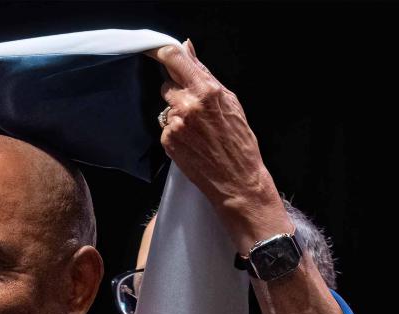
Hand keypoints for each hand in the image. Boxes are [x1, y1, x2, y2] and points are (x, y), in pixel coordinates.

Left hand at [153, 41, 288, 245]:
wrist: (237, 180)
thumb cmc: (239, 142)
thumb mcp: (230, 101)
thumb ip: (205, 74)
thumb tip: (187, 48)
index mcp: (206, 90)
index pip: (174, 59)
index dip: (164, 54)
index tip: (160, 53)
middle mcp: (187, 105)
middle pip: (167, 85)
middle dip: (177, 92)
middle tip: (194, 108)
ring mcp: (175, 124)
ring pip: (166, 108)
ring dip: (177, 114)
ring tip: (198, 131)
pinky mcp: (168, 141)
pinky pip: (166, 127)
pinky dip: (176, 132)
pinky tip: (192, 142)